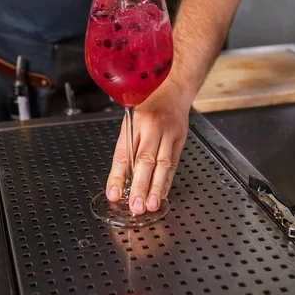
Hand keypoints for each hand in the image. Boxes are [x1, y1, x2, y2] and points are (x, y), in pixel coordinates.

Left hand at [106, 83, 188, 214]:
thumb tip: (120, 177)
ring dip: (155, 188)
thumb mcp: (131, 118)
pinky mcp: (181, 138)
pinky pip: (173, 163)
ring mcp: (169, 132)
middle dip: (139, 186)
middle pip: (144, 160)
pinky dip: (167, 181)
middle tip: (134, 206)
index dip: (117, 175)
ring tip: (149, 205)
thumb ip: (127, 145)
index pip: (123, 153)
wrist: (174, 88)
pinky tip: (161, 194)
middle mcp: (152, 126)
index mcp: (134, 121)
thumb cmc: (149, 103)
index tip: (114, 194)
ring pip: (161, 164)